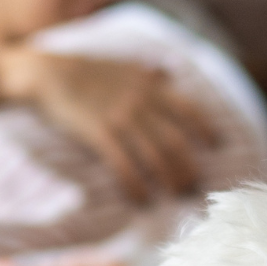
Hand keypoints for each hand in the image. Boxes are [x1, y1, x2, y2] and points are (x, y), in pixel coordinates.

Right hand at [0, 46, 214, 201]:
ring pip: (155, 156)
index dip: (206, 128)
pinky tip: (143, 200)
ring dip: (169, 179)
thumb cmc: (87, 70)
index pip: (189, 109)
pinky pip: (123, 165)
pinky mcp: (99, 133)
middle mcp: (140, 103)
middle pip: (175, 140)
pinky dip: (135, 185)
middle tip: (195, 185)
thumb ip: (150, 72)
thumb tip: (171, 72)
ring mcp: (120, 118)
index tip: (218, 145)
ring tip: (177, 195)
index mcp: (150, 86)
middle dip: (189, 165)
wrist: (48, 72)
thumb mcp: (125, 64)